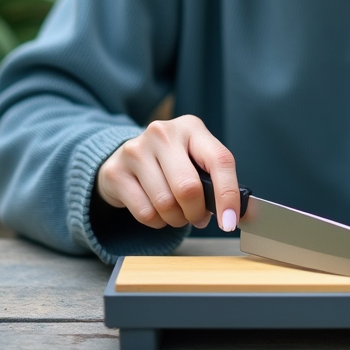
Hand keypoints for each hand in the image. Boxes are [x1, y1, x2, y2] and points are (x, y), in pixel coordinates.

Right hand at [95, 114, 242, 231]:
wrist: (126, 158)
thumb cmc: (170, 162)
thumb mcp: (195, 159)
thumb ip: (213, 179)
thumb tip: (234, 215)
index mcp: (191, 127)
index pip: (220, 161)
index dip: (228, 195)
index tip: (231, 221)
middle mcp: (162, 133)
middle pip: (188, 188)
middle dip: (197, 213)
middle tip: (198, 218)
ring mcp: (135, 150)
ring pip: (166, 204)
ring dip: (176, 219)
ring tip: (176, 212)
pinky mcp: (116, 171)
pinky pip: (145, 213)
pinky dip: (157, 222)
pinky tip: (156, 211)